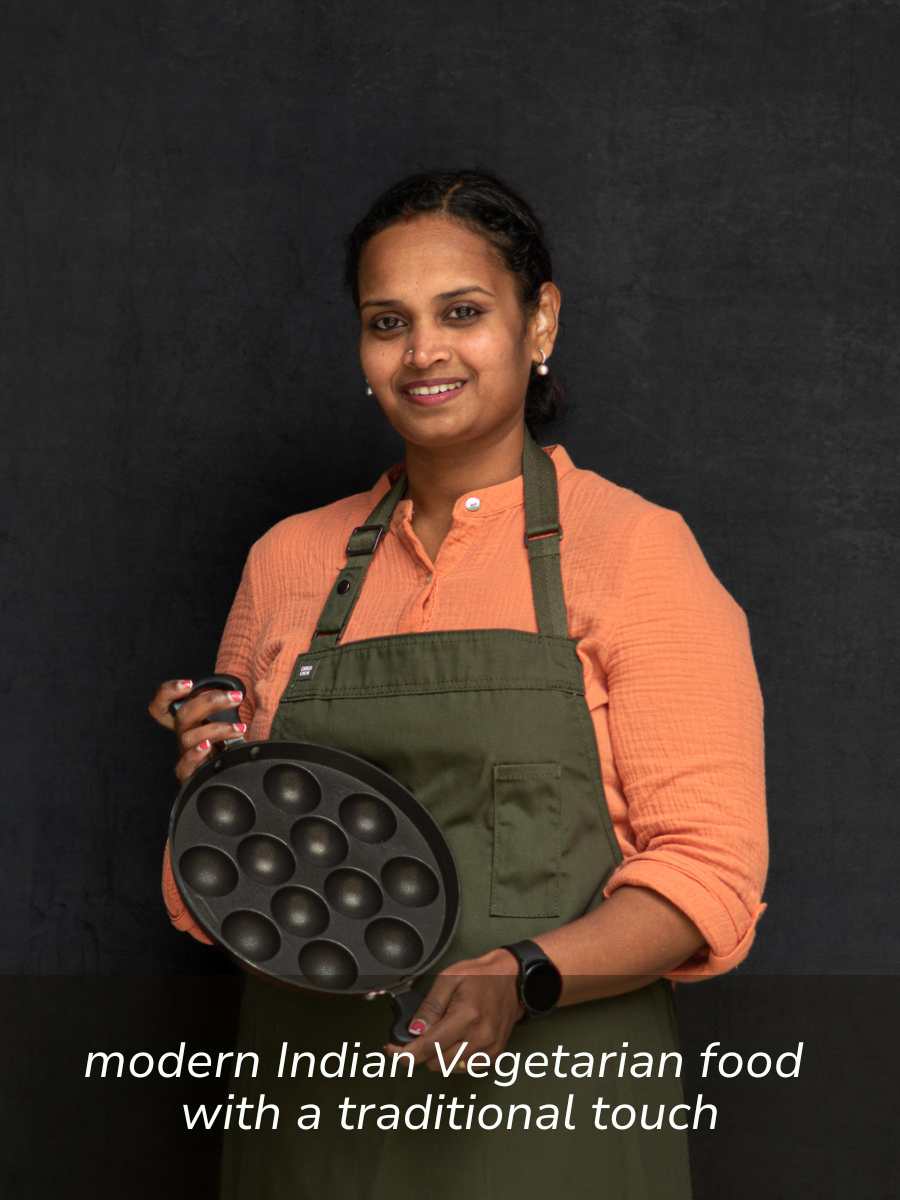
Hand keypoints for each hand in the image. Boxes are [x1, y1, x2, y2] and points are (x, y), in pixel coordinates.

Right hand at [147, 679, 246, 782]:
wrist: (233, 774)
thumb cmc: (231, 746)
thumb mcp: (231, 720)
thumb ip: (233, 703)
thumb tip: (255, 688)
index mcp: (189, 721)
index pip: (163, 704)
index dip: (168, 692)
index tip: (188, 684)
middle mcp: (185, 736)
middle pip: (183, 715)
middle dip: (210, 702)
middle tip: (235, 697)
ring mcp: (186, 754)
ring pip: (189, 736)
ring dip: (217, 728)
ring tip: (239, 728)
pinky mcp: (190, 774)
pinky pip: (184, 765)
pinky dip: (195, 754)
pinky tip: (209, 747)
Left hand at [383, 948, 525, 1071]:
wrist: (513, 979)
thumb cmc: (482, 976)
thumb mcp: (449, 978)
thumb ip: (430, 1006)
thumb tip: (414, 1030)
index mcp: (466, 1016)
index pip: (429, 1047)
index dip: (406, 1054)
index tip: (394, 1052)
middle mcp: (479, 1037)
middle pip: (436, 1062)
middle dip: (422, 1052)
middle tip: (418, 1036)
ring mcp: (488, 1048)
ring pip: (449, 1068)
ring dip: (438, 1056)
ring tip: (440, 1034)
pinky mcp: (494, 1055)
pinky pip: (465, 1068)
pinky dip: (454, 1059)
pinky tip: (455, 1041)